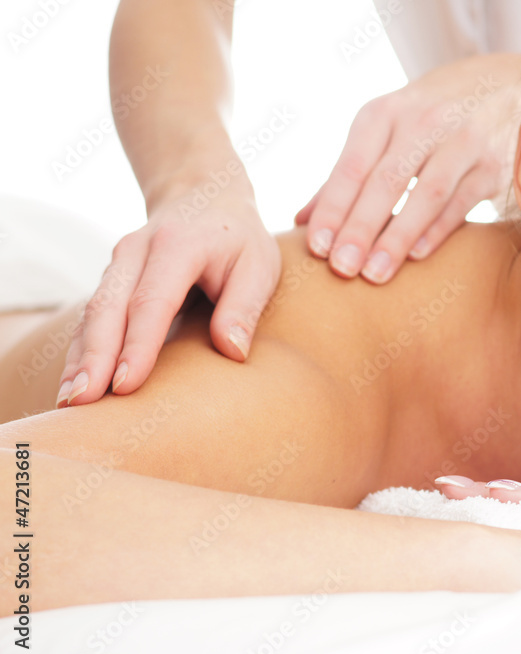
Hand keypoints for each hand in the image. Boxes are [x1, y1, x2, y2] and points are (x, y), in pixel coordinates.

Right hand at [57, 188, 280, 406]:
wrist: (205, 195)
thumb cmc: (240, 240)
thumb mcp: (258, 265)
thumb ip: (244, 307)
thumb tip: (232, 351)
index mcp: (178, 246)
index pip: (153, 300)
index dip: (138, 344)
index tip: (127, 383)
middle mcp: (136, 251)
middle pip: (109, 308)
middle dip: (95, 357)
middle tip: (85, 401)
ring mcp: (117, 263)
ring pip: (92, 314)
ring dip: (79, 357)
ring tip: (71, 401)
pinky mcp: (110, 279)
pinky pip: (90, 317)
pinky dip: (79, 350)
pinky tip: (74, 383)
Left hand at [295, 53, 520, 283]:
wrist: (499, 86)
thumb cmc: (425, 119)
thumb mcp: (384, 131)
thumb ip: (347, 175)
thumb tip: (301, 221)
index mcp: (383, 114)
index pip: (352, 166)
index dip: (333, 208)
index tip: (316, 248)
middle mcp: (422, 121)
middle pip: (386, 181)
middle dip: (360, 227)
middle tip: (341, 268)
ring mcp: (462, 141)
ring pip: (427, 194)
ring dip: (398, 236)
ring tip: (375, 274)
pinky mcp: (492, 164)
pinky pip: (462, 201)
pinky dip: (439, 229)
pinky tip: (418, 256)